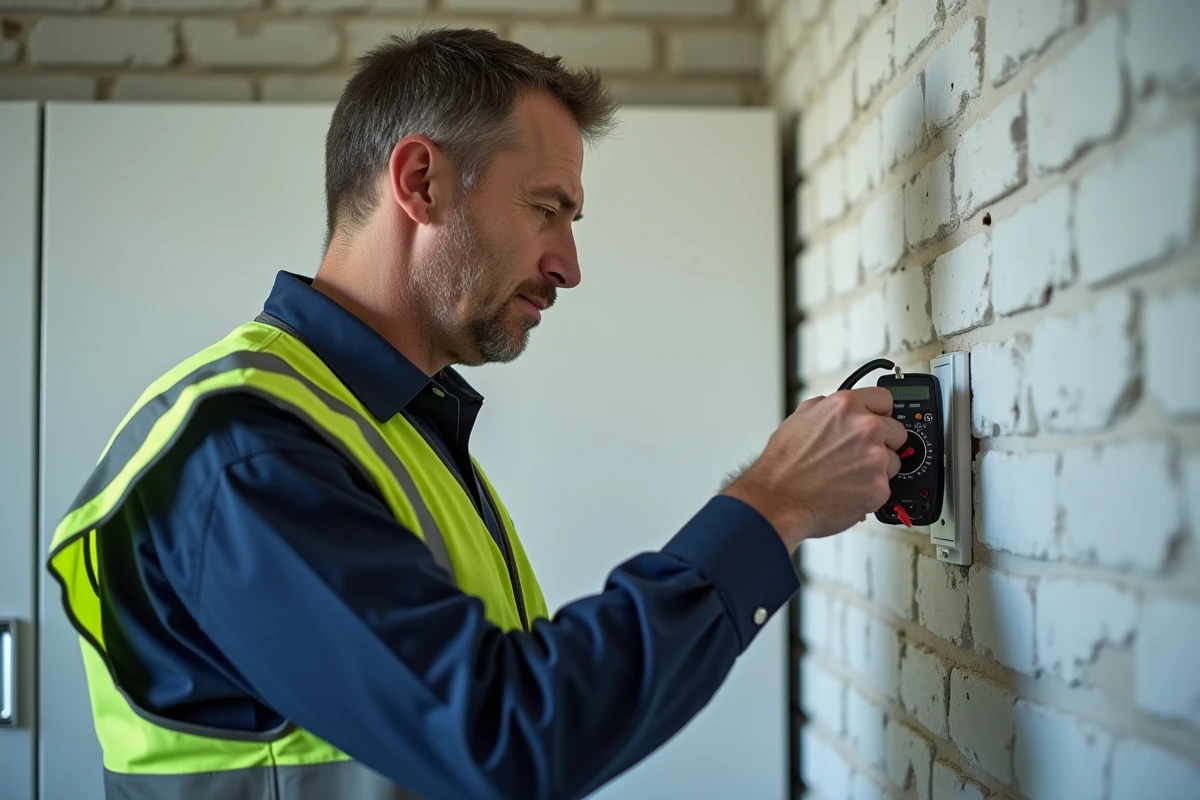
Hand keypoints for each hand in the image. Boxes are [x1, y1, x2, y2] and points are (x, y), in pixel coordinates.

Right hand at [721, 388, 907, 551]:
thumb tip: (843, 410)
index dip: (879, 412)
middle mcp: (865, 428)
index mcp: (845, 406)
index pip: (885, 399)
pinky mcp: (879, 486)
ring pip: (894, 461)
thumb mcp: (800, 418)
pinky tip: (848, 490)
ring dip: (877, 468)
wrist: (777, 499)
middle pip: (897, 431)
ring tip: (848, 475)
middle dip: (881, 442)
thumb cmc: (783, 465)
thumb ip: (828, 408)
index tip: (878, 421)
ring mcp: (875, 458)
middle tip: (857, 455)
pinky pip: (887, 486)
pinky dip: (871, 490)